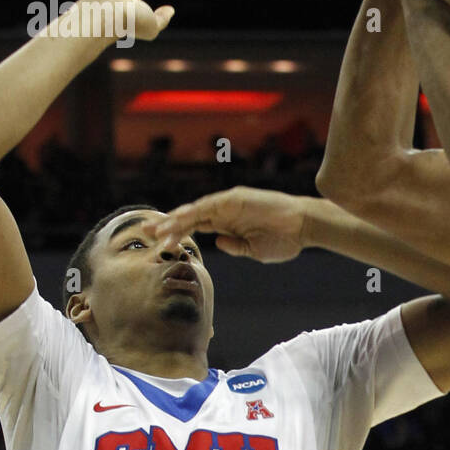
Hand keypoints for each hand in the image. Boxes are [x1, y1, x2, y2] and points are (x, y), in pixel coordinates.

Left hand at [146, 187, 309, 263]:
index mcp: (228, 224)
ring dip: (175, 221)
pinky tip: (177, 222)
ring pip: (195, 212)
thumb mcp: (254, 250)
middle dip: (168, 225)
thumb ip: (235, 246)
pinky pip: (209, 206)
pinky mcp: (235, 199)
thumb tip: (217, 242)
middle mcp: (225, 212)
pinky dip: (192, 213)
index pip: (196, 228)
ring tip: (156, 231)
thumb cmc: (284, 240)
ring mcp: (229, 204)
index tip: (160, 245)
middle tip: (145, 233)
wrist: (304, 227)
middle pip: (190, 218)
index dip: (178, 234)